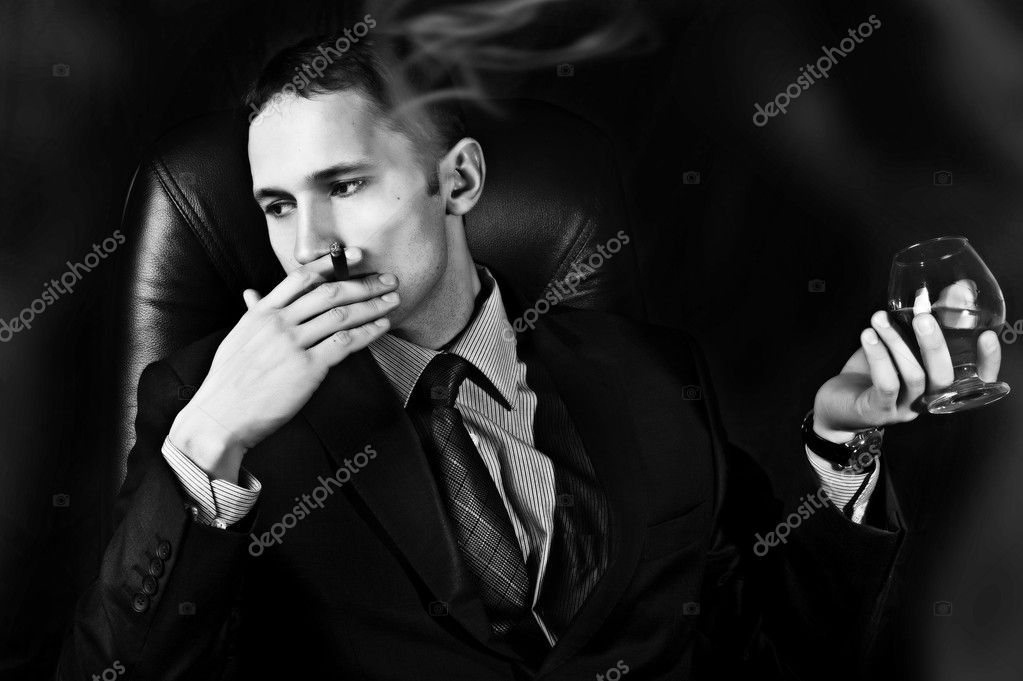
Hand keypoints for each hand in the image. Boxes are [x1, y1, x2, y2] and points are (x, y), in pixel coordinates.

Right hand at [168, 248, 398, 480]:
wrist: (219, 417)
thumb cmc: (228, 382)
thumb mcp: (237, 339)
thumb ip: (252, 314)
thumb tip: (252, 294)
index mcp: (262, 313)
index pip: (301, 277)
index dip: (332, 264)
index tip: (356, 256)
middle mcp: (278, 323)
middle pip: (329, 293)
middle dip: (363, 284)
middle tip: (388, 280)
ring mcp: (293, 345)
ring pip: (341, 316)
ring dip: (372, 306)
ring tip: (392, 301)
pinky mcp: (306, 369)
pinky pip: (344, 343)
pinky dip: (367, 333)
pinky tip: (382, 327)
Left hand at [812, 308, 1002, 442]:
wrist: (835, 404)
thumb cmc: (872, 371)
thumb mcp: (900, 345)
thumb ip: (923, 324)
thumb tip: (954, 291)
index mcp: (939, 386)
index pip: (976, 380)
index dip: (988, 361)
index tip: (985, 335)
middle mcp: (927, 400)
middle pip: (943, 377)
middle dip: (935, 344)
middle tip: (923, 316)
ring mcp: (903, 409)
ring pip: (912, 376)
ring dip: (896, 342)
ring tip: (879, 318)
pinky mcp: (877, 411)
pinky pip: (885, 385)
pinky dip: (878, 356)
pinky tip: (868, 335)